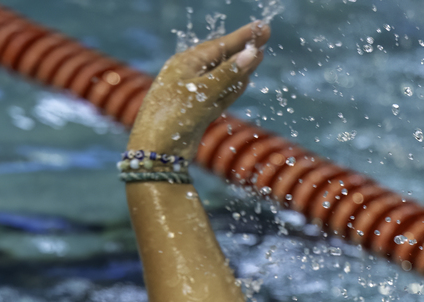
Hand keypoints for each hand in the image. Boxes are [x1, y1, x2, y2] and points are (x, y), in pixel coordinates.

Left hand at [127, 21, 269, 155]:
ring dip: (241, 68)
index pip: (219, 45)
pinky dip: (233, 88)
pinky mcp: (198, 113)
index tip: (263, 28)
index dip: (242, 37)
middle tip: (265, 36)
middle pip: (221, 58)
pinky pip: (220, 96)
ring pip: (222, 77)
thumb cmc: (174, 116)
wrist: (157, 152)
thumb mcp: (204, 92)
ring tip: (258, 55)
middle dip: (243, 49)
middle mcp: (188, 76)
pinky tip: (245, 80)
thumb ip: (229, 73)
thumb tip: (252, 54)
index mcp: (185, 63)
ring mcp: (193, 95)